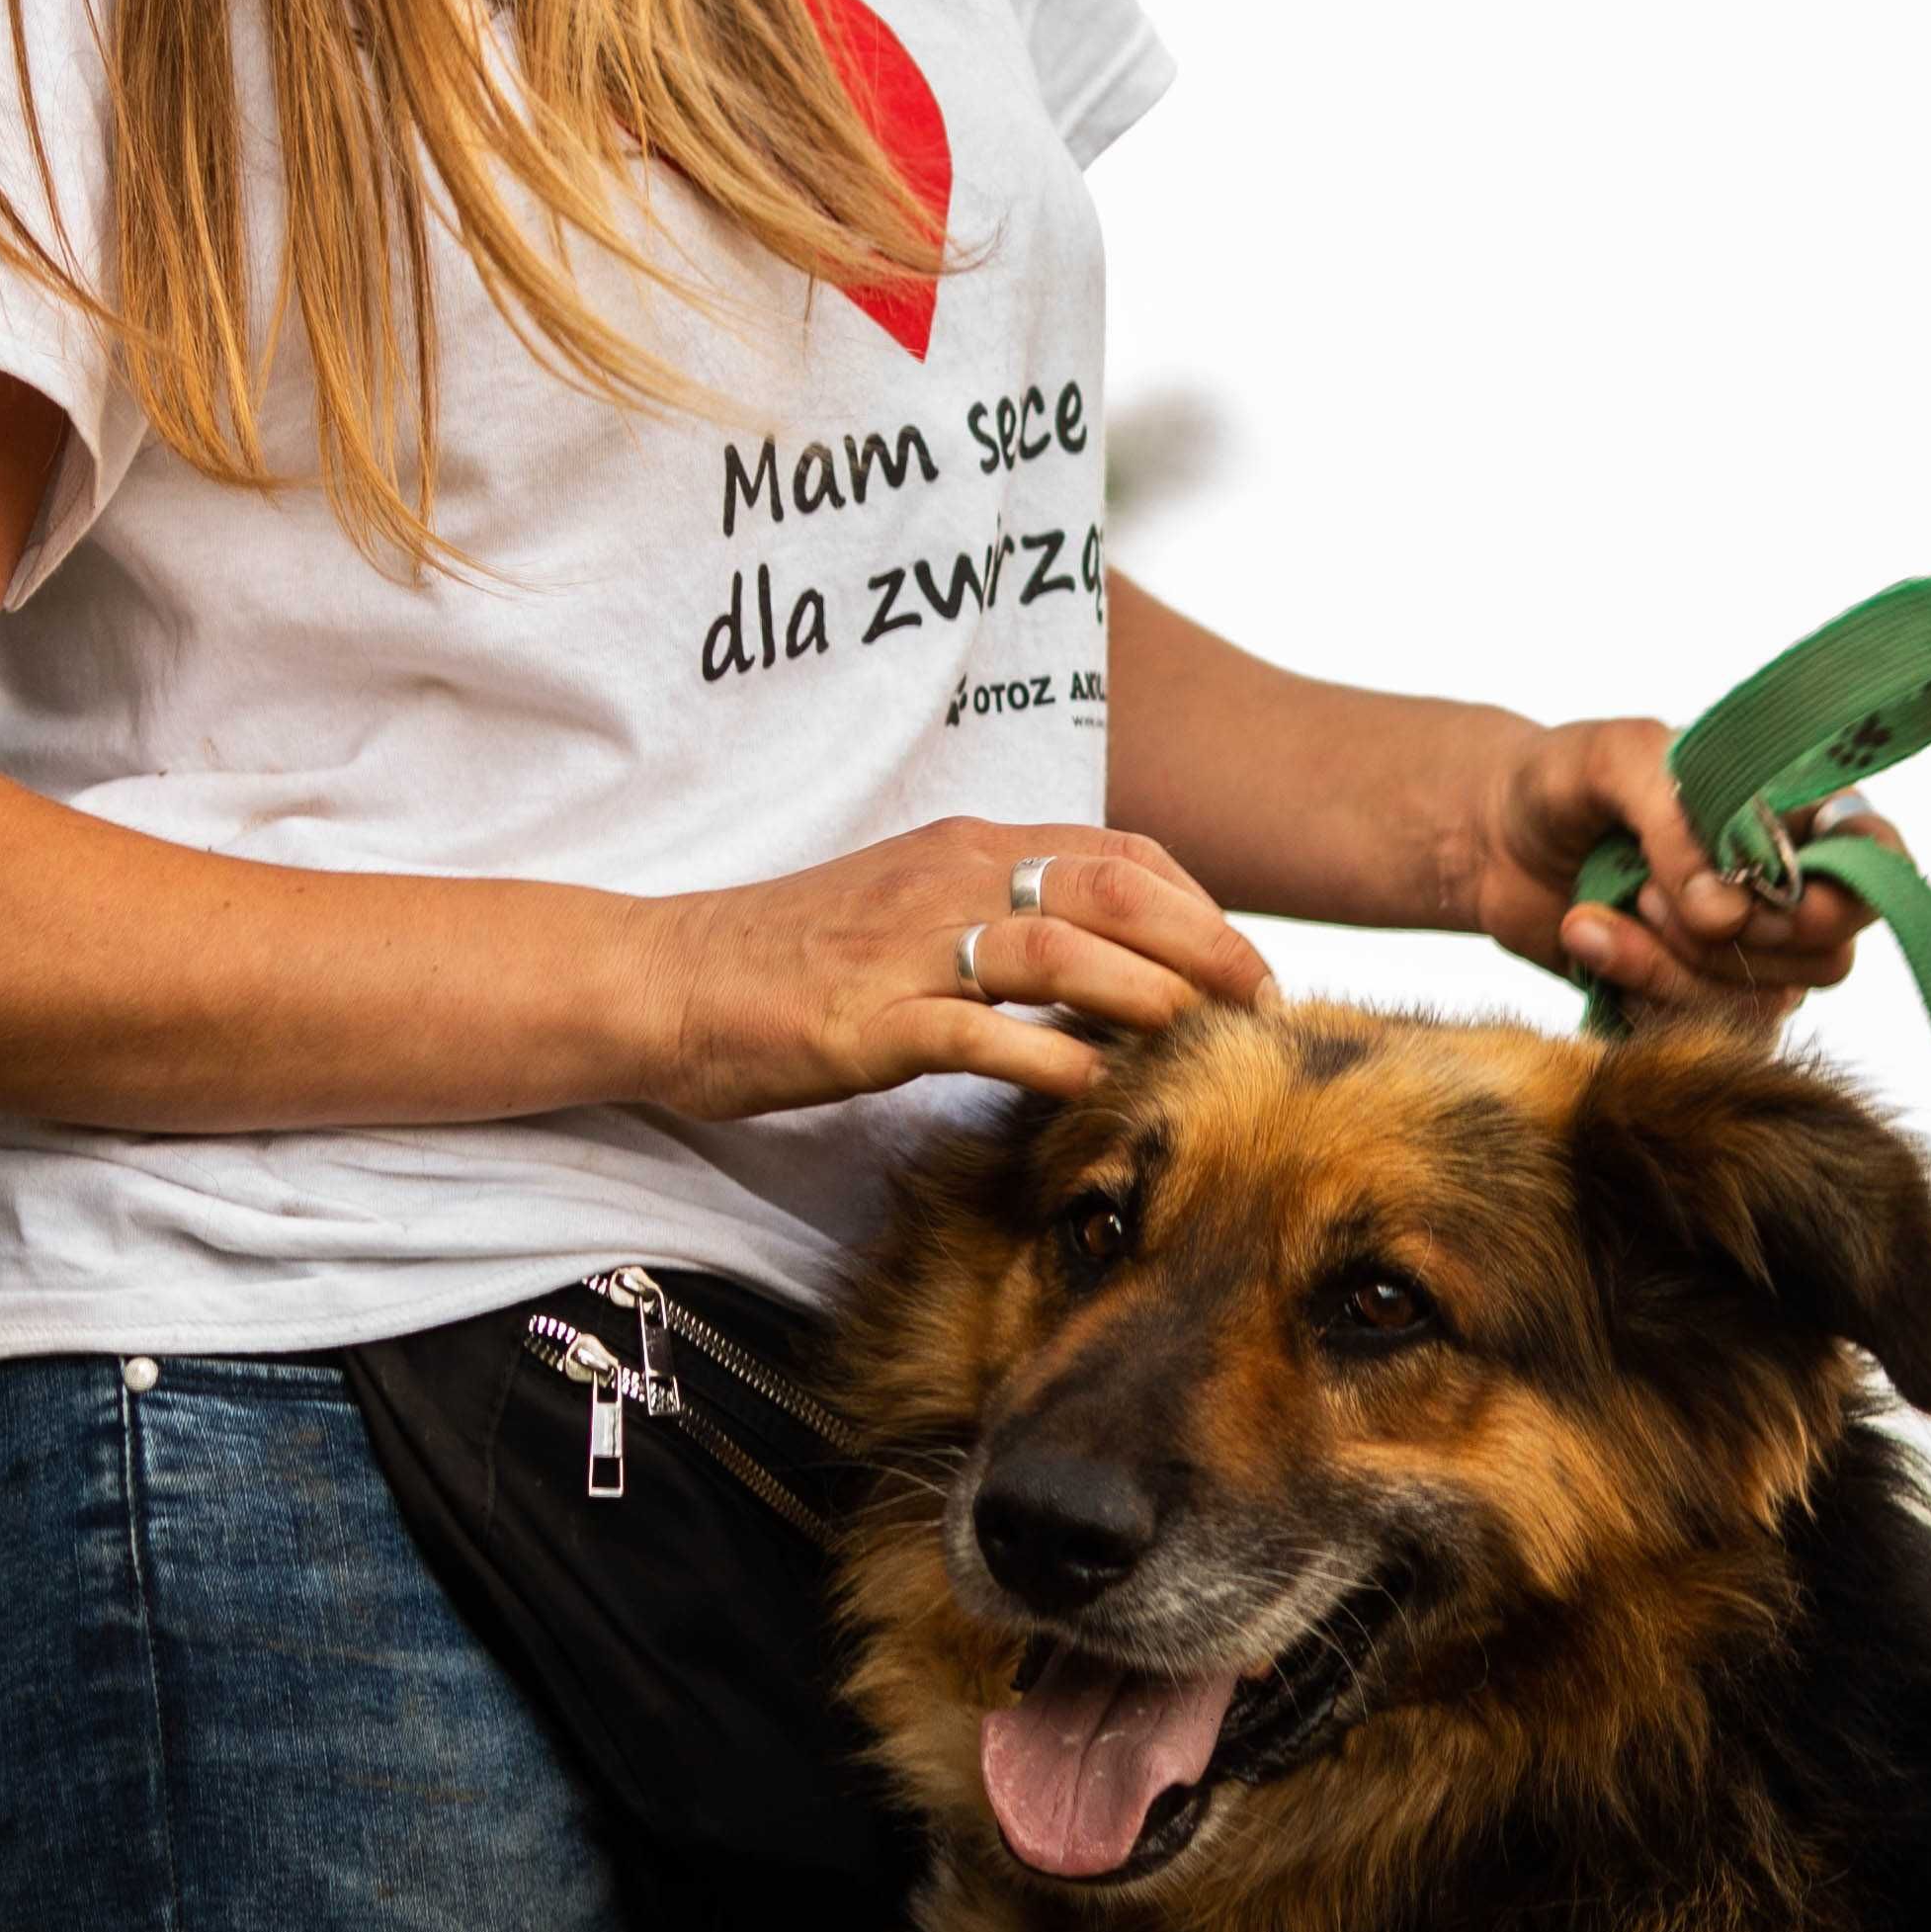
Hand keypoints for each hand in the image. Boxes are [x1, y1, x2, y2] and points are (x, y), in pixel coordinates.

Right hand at [631, 820, 1279, 1117]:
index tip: (1247, 966)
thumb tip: (1102, 961)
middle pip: (1114, 887)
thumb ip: (1003, 920)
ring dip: (1148, 992)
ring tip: (1205, 1042)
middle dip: (1206, 944)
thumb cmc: (791, 959)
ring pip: (1061, 946)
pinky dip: (1051, 1053)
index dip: (1200, 905)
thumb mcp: (913, 912)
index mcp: (968, 847)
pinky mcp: (866, 1017)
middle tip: (1263, 1007)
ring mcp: (907, 946)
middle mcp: (949, 878)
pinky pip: (979, 1029)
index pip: (1121, 852)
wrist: (666, 980)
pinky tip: (1098, 1084)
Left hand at [1465, 717, 1884, 1012]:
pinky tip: (1591, 943)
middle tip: (1651, 889)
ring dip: (1670, 962)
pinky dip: (1643, 994)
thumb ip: (1679, 818)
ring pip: (1764, 999)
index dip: (1844, 892)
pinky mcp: (1698, 1001)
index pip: (1877, 858)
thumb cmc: (1563, 781)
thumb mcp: (1616, 759)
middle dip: (1733, 934)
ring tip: (1602, 909)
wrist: (1488, 842)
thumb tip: (1725, 913)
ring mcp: (1749, 953)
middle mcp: (1790, 886)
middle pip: (1826, 951)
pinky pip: (1709, 1032)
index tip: (1773, 892)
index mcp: (1797, 809)